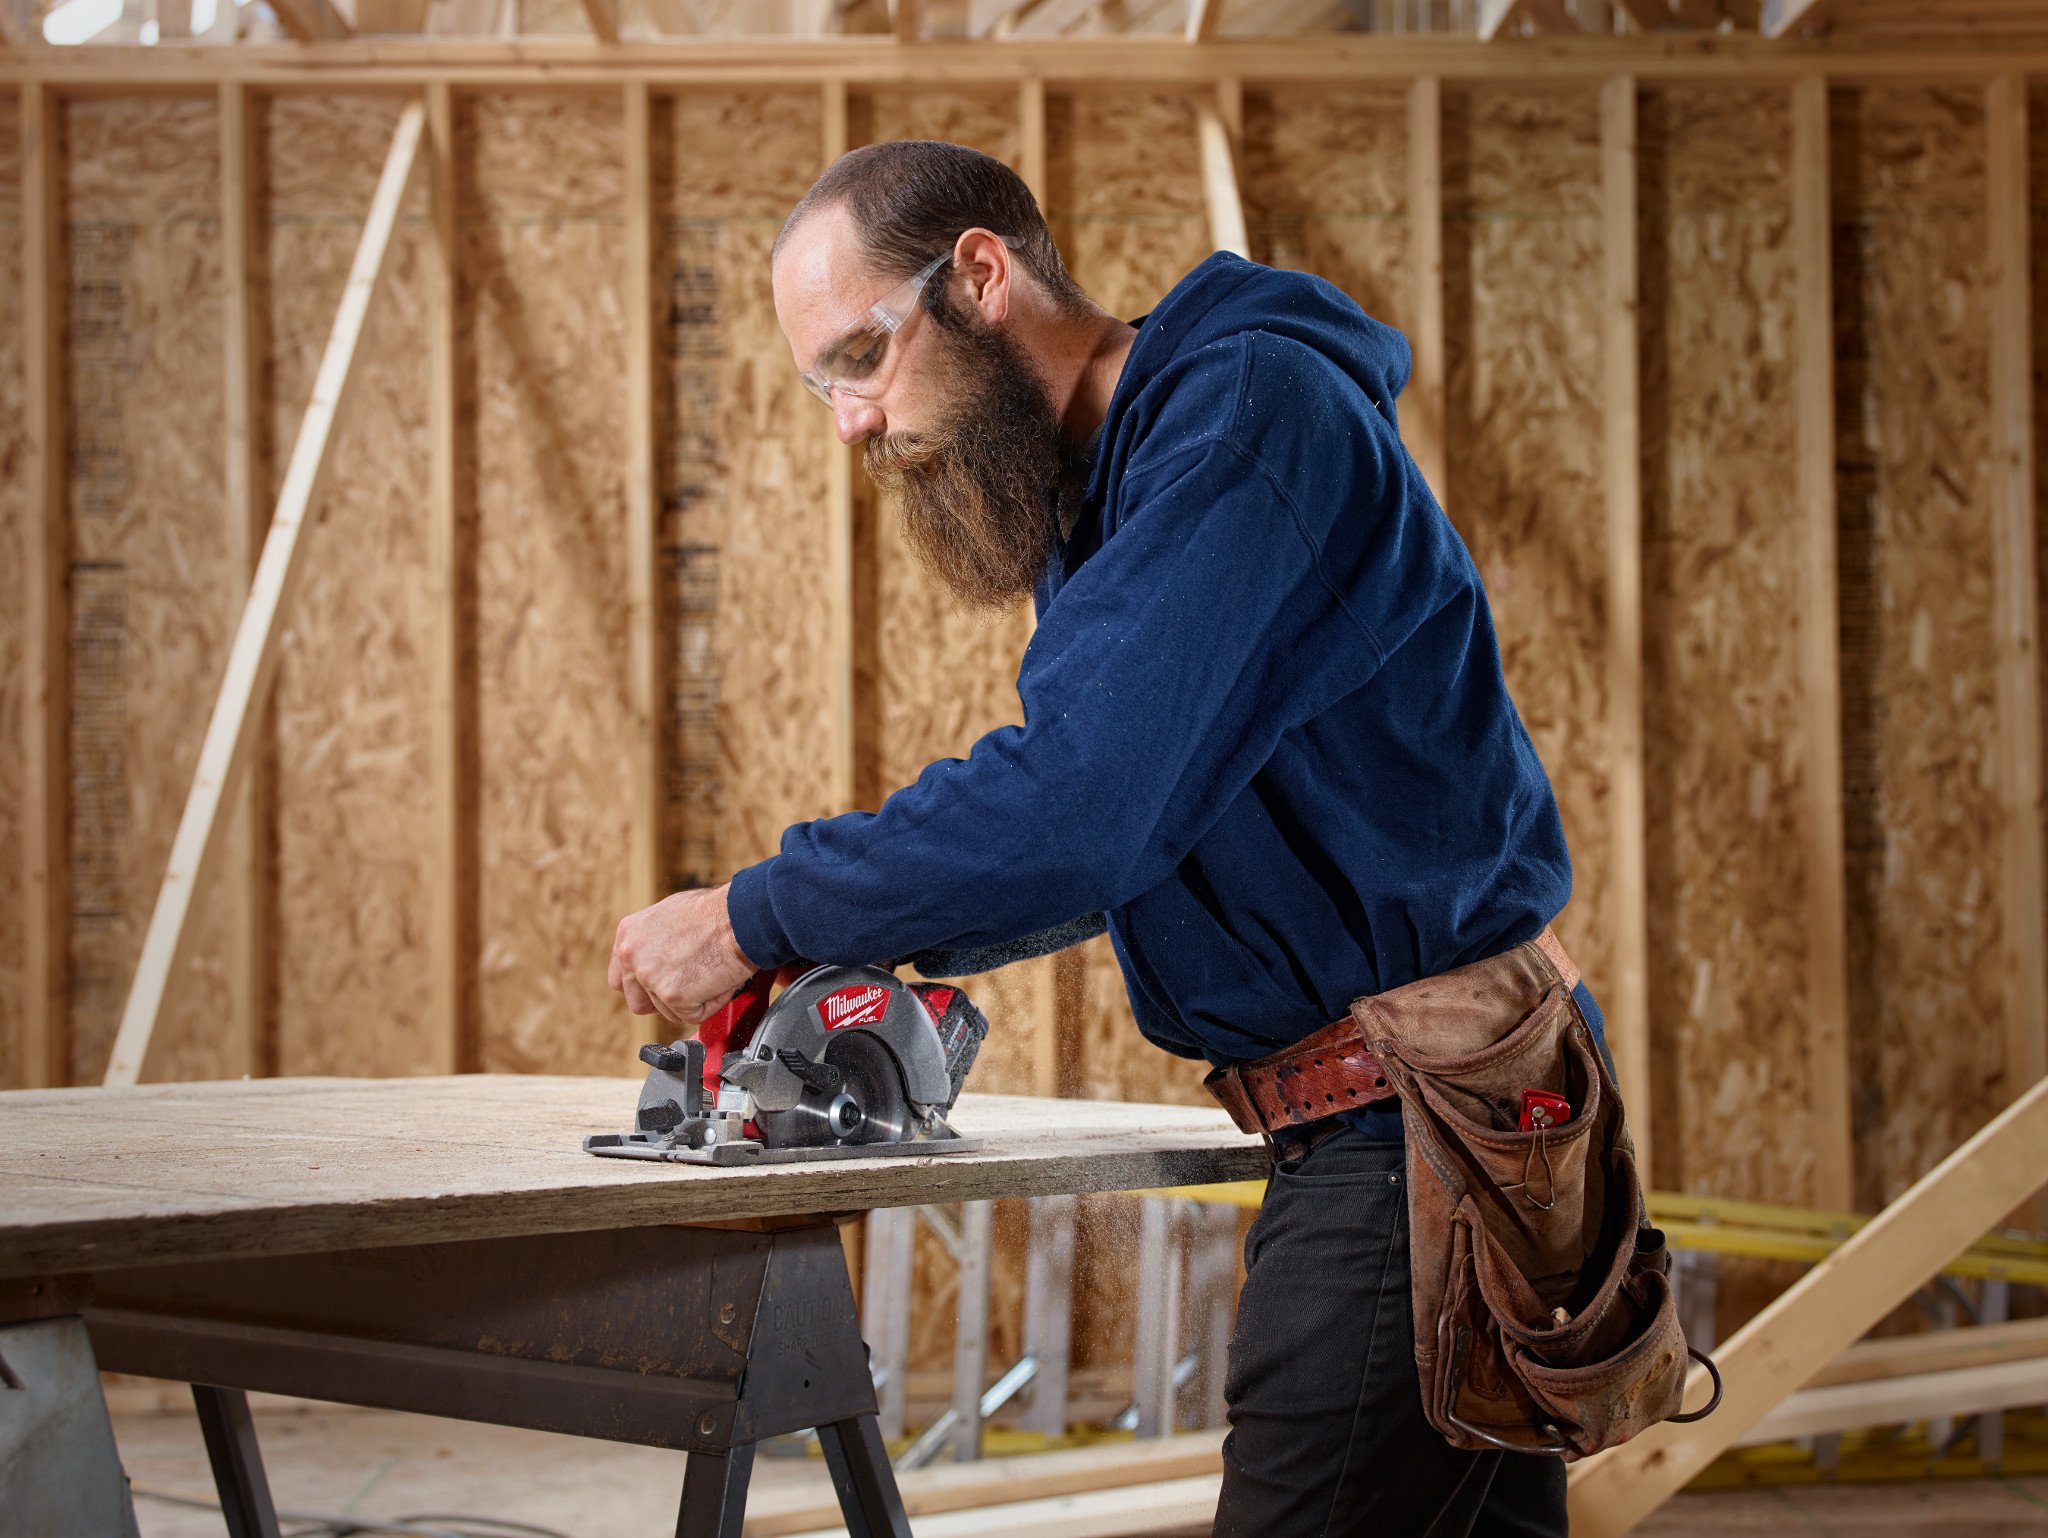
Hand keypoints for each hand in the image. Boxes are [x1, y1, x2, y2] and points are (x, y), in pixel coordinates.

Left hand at [607, 884, 760, 1028]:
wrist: (740, 917)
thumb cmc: (716, 912)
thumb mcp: (670, 915)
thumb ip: (653, 941)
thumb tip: (660, 957)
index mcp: (629, 935)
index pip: (621, 979)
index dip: (642, 987)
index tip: (660, 986)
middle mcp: (632, 956)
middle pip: (637, 1002)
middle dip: (663, 1001)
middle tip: (688, 987)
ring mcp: (650, 977)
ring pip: (667, 1011)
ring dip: (690, 1001)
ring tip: (709, 974)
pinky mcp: (673, 996)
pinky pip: (690, 1015)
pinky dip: (708, 1004)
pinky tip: (717, 981)